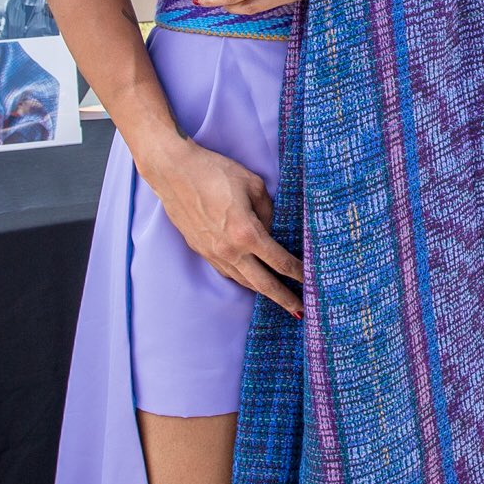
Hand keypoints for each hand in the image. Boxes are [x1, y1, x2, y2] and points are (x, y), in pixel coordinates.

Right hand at [140, 137, 302, 315]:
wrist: (173, 172)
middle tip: (301, 312)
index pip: (279, 261)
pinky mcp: (201, 250)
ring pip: (243, 281)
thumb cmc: (214, 172)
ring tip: (278, 299)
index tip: (311, 281)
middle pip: (263, 283)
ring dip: (262, 291)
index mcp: (247, 233)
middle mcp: (230, 250)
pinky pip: (227, 272)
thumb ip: (268, 211)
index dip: (297, 273)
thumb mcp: (253, 185)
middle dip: (283, 298)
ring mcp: (213, 253)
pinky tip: (251, 280)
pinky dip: (243, 279)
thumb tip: (273, 229)